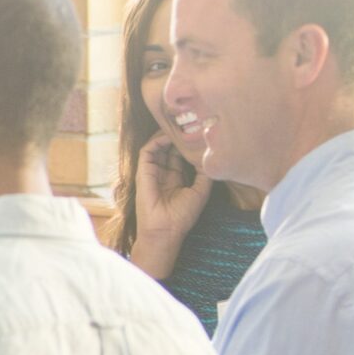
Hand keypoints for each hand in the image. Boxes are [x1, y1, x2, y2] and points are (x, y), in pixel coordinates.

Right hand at [130, 135, 213, 277]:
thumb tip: (210, 155)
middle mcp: (163, 173)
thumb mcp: (201, 192)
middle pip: (169, 148)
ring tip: (180, 126)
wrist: (166, 230)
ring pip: (158, 146)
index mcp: (176, 178)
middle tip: (190, 124)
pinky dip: (157, 141)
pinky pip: (147, 150)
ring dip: (167, 135)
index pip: (180, 155)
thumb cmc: (182, 216)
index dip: (188, 145)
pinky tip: (169, 137)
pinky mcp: (143, 172)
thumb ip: (205, 174)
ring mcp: (152, 171)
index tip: (199, 134)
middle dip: (178, 136)